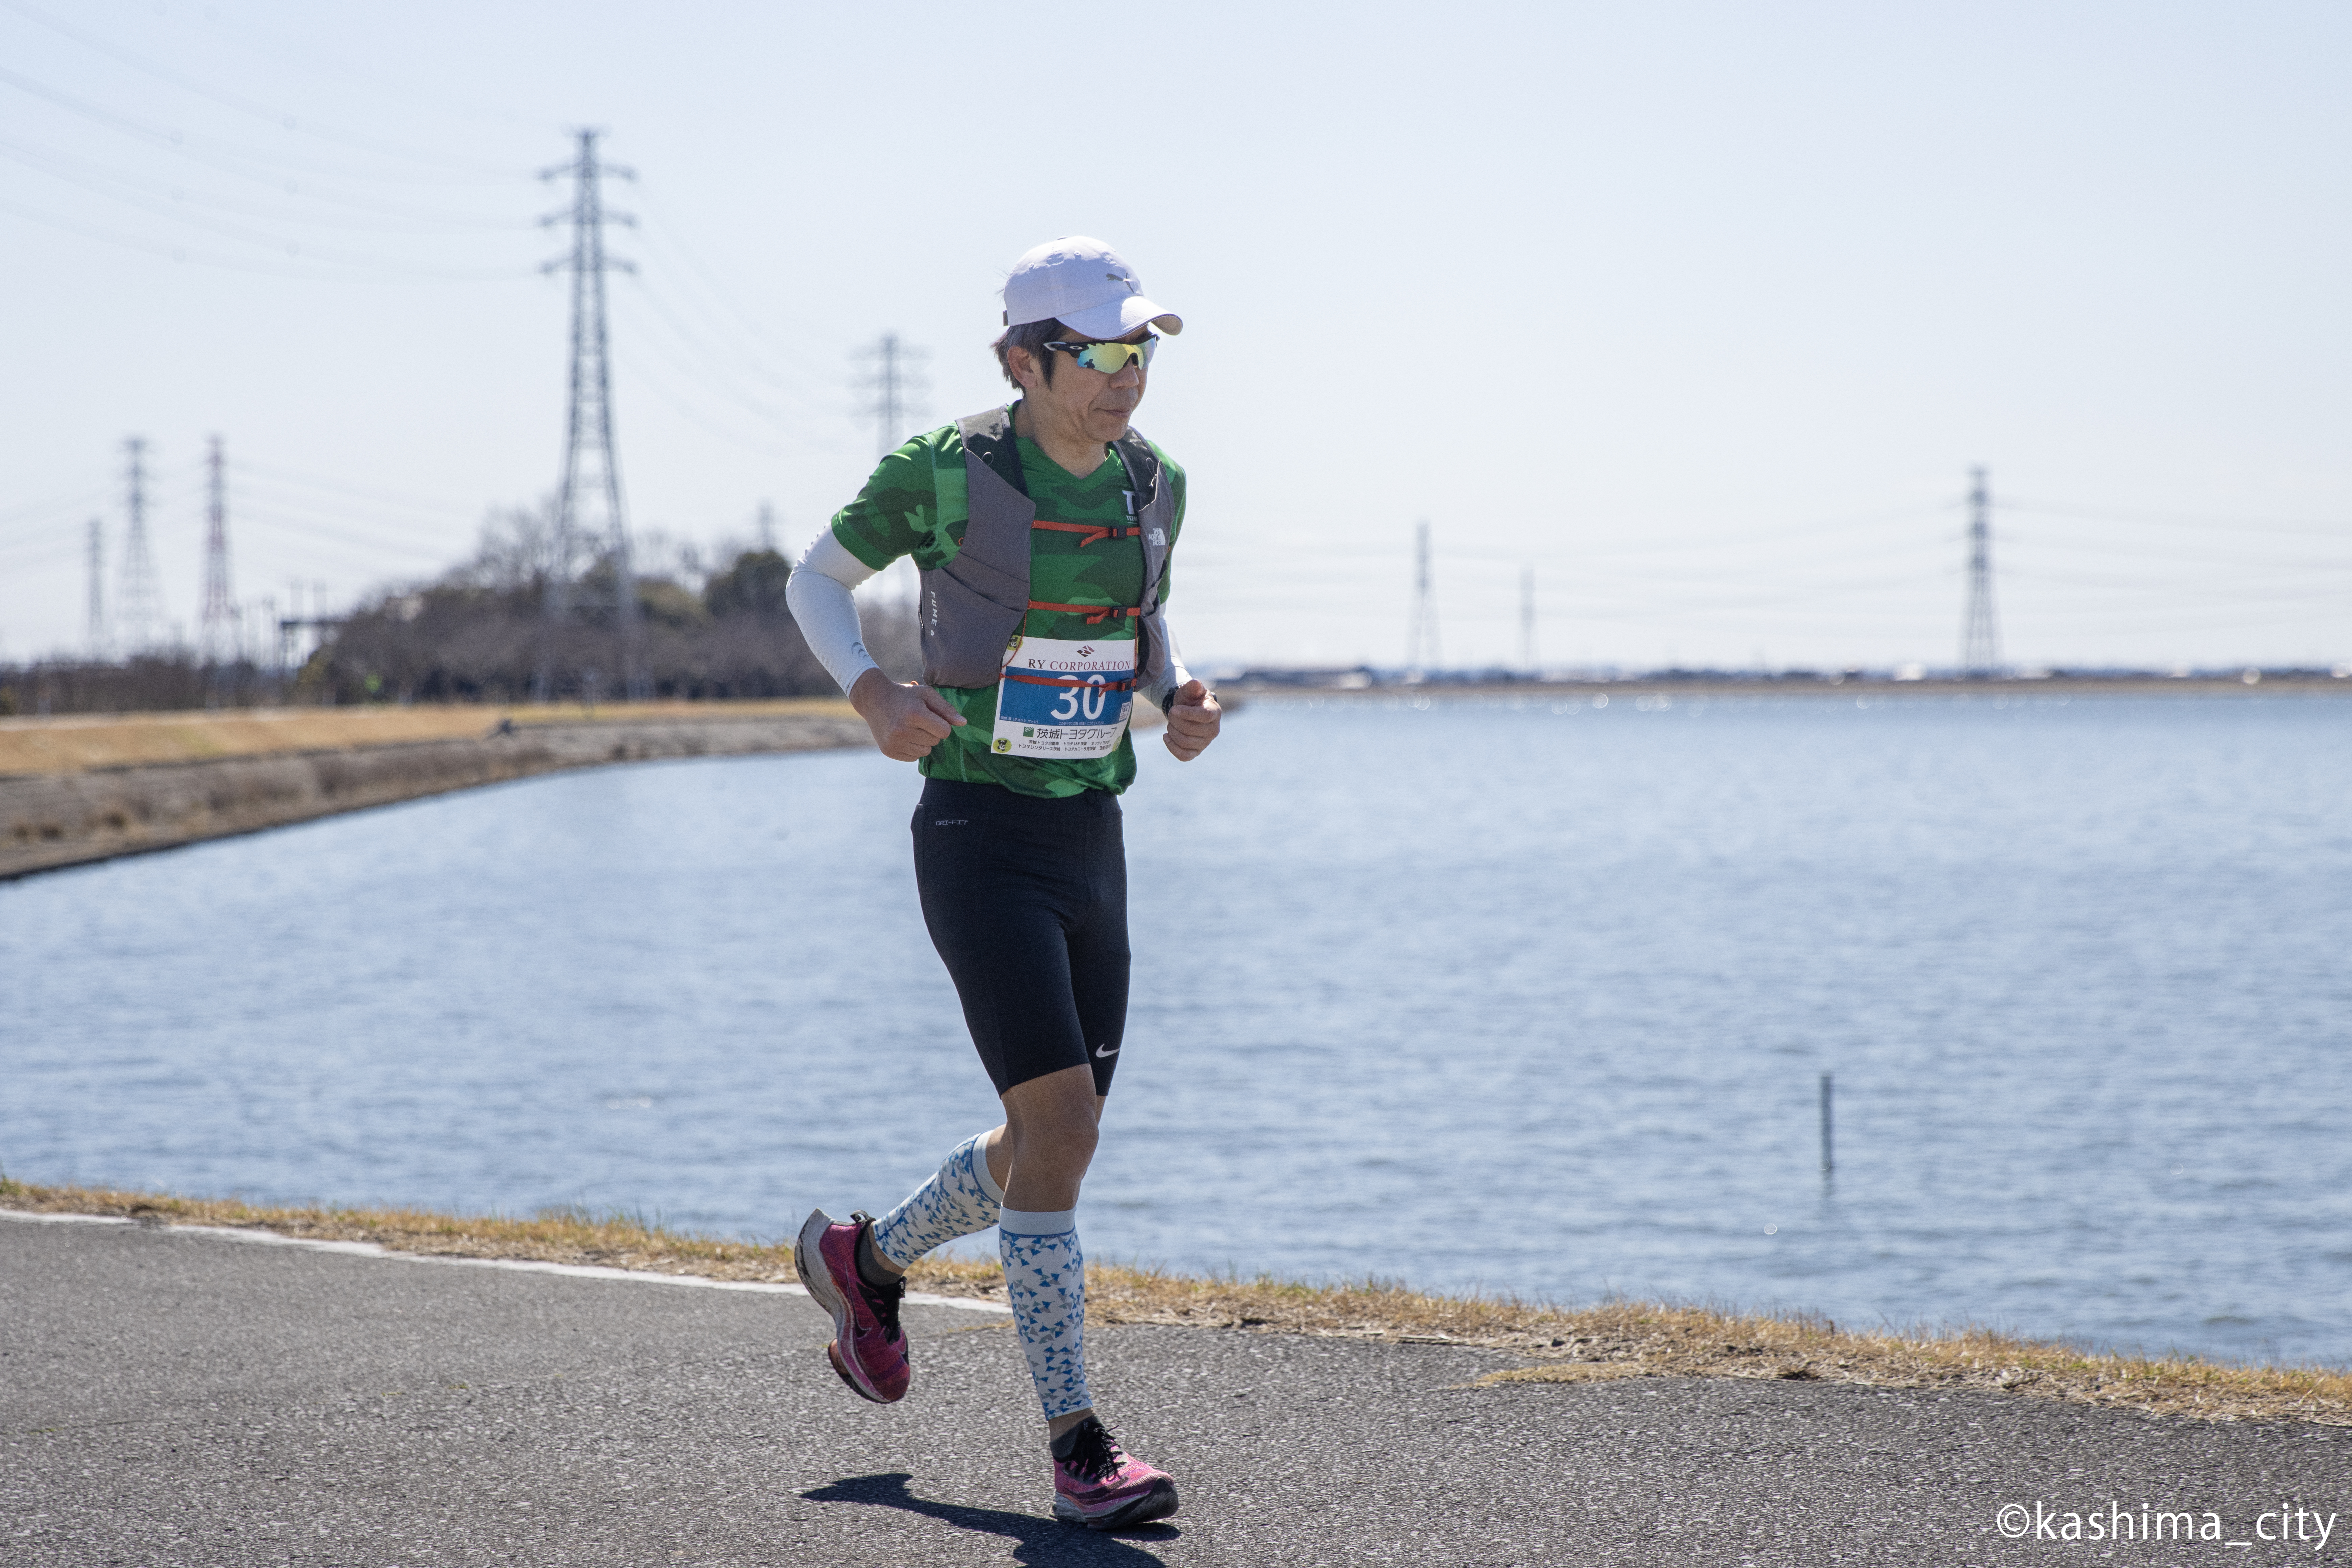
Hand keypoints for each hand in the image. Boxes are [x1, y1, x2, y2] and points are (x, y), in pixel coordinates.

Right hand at [850, 668, 965, 760]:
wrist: (874, 699)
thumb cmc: (906, 696)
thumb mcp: (927, 694)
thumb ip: (946, 709)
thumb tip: (964, 723)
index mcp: (915, 714)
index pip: (945, 731)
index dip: (942, 724)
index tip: (931, 716)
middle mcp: (903, 730)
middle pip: (935, 742)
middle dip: (931, 732)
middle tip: (918, 720)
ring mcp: (894, 742)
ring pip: (925, 752)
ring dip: (922, 741)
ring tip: (910, 727)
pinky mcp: (888, 751)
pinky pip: (913, 758)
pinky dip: (912, 748)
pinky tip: (903, 735)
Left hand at [1162, 678, 1220, 760]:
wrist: (1190, 712)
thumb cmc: (1191, 700)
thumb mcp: (1191, 691)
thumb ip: (1193, 687)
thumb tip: (1195, 683)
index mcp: (1215, 712)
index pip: (1204, 716)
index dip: (1186, 713)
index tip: (1175, 709)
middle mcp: (1214, 730)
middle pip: (1190, 730)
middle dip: (1174, 720)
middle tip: (1171, 713)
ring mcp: (1206, 743)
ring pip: (1184, 742)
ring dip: (1172, 731)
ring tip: (1170, 723)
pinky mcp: (1197, 752)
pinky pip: (1184, 756)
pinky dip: (1171, 746)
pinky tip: (1167, 736)